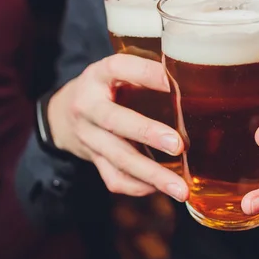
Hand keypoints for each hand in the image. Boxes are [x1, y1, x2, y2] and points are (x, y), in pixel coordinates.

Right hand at [47, 54, 187, 201]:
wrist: (64, 114)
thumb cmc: (107, 88)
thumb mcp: (119, 72)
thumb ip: (146, 71)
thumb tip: (194, 79)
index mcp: (97, 76)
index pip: (118, 68)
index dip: (144, 73)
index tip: (172, 82)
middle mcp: (88, 106)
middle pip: (115, 121)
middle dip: (147, 133)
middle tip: (178, 145)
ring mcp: (89, 137)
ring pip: (119, 158)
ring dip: (152, 175)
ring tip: (181, 189)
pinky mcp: (94, 160)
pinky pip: (115, 179)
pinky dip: (141, 186)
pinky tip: (162, 188)